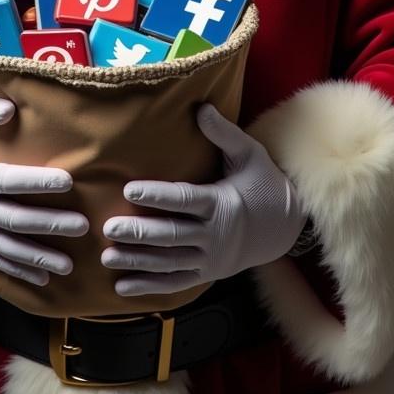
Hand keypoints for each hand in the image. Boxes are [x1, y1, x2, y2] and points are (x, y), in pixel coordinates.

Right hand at [0, 95, 88, 286]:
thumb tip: (9, 110)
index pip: (7, 180)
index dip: (37, 182)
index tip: (68, 181)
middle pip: (13, 219)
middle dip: (49, 224)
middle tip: (83, 226)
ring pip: (6, 247)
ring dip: (38, 258)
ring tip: (70, 265)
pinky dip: (18, 271)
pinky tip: (43, 280)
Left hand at [101, 103, 305, 296]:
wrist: (286, 227)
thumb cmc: (264, 184)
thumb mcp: (250, 155)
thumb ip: (224, 133)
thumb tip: (202, 107)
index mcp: (222, 203)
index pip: (184, 199)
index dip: (157, 195)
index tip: (129, 188)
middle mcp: (215, 235)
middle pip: (172, 235)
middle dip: (139, 232)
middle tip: (110, 227)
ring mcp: (211, 259)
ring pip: (169, 262)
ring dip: (138, 261)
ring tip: (107, 256)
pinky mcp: (207, 273)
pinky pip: (175, 283)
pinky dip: (149, 286)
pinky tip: (122, 285)